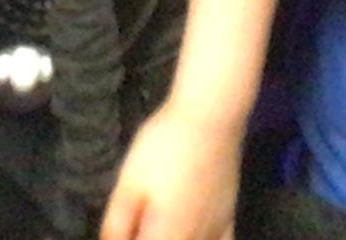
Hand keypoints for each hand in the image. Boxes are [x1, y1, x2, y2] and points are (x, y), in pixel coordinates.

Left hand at [99, 97, 243, 239]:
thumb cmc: (163, 148)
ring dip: (175, 239)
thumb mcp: (129, 183)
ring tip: (160, 227)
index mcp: (165, 235)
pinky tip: (194, 235)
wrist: (209, 118)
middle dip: (148, 237)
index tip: (120, 231)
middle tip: (138, 223)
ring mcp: (215, 231)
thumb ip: (116, 224)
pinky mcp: (229, 218)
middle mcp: (193, 239)